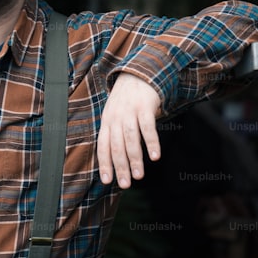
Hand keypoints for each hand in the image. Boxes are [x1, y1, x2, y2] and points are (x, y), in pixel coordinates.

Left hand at [97, 73, 160, 188]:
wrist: (139, 73)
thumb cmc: (126, 100)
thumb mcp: (114, 114)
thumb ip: (114, 134)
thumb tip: (117, 160)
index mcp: (106, 121)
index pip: (102, 146)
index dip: (104, 164)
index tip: (107, 181)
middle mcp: (115, 117)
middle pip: (116, 145)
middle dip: (120, 167)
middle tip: (125, 184)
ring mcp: (129, 111)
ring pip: (131, 139)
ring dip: (135, 158)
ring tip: (139, 176)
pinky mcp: (144, 106)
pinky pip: (147, 128)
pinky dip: (151, 142)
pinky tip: (155, 156)